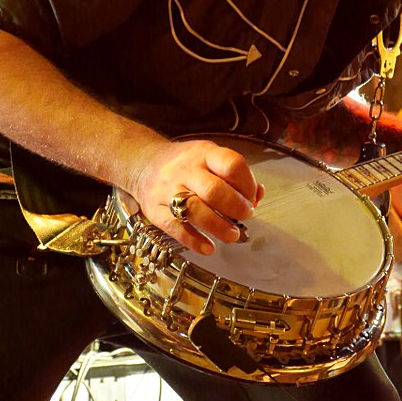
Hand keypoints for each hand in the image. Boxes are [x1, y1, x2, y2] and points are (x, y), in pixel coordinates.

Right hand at [129, 137, 264, 254]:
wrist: (144, 163)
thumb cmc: (186, 164)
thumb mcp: (210, 157)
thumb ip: (234, 175)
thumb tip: (257, 195)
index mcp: (203, 153)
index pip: (231, 164)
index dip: (247, 183)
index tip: (252, 196)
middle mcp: (185, 170)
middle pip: (214, 191)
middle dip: (236, 207)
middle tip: (246, 215)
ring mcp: (168, 190)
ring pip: (195, 211)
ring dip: (219, 227)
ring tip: (232, 234)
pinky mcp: (155, 210)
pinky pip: (176, 228)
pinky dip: (194, 241)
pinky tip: (208, 247)